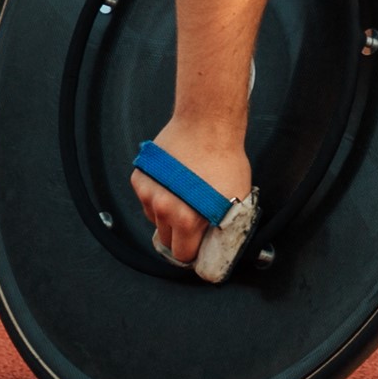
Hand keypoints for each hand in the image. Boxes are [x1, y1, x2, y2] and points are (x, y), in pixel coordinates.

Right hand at [130, 119, 251, 263]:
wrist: (207, 124)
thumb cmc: (224, 157)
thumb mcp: (237, 199)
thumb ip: (224, 225)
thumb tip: (219, 242)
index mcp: (187, 219)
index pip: (182, 254)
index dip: (193, 252)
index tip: (198, 248)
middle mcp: (163, 208)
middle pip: (167, 239)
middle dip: (180, 235)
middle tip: (194, 220)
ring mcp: (149, 192)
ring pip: (156, 218)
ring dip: (168, 214)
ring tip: (186, 195)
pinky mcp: (140, 178)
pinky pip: (147, 198)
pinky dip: (158, 195)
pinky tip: (174, 182)